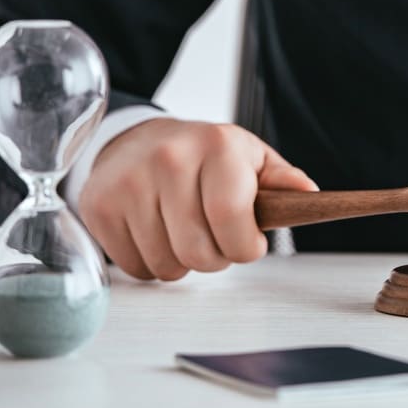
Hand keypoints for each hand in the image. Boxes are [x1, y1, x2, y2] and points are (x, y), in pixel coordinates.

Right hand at [78, 118, 317, 280]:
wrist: (139, 139)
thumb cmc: (204, 155)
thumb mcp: (250, 157)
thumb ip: (281, 179)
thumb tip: (308, 192)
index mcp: (217, 146)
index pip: (232, 217)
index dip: (246, 246)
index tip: (250, 245)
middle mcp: (169, 159)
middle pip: (199, 251)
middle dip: (216, 257)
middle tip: (217, 238)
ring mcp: (129, 182)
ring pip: (167, 265)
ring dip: (183, 261)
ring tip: (186, 231)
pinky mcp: (99, 206)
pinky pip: (136, 268)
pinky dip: (152, 263)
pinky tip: (158, 233)